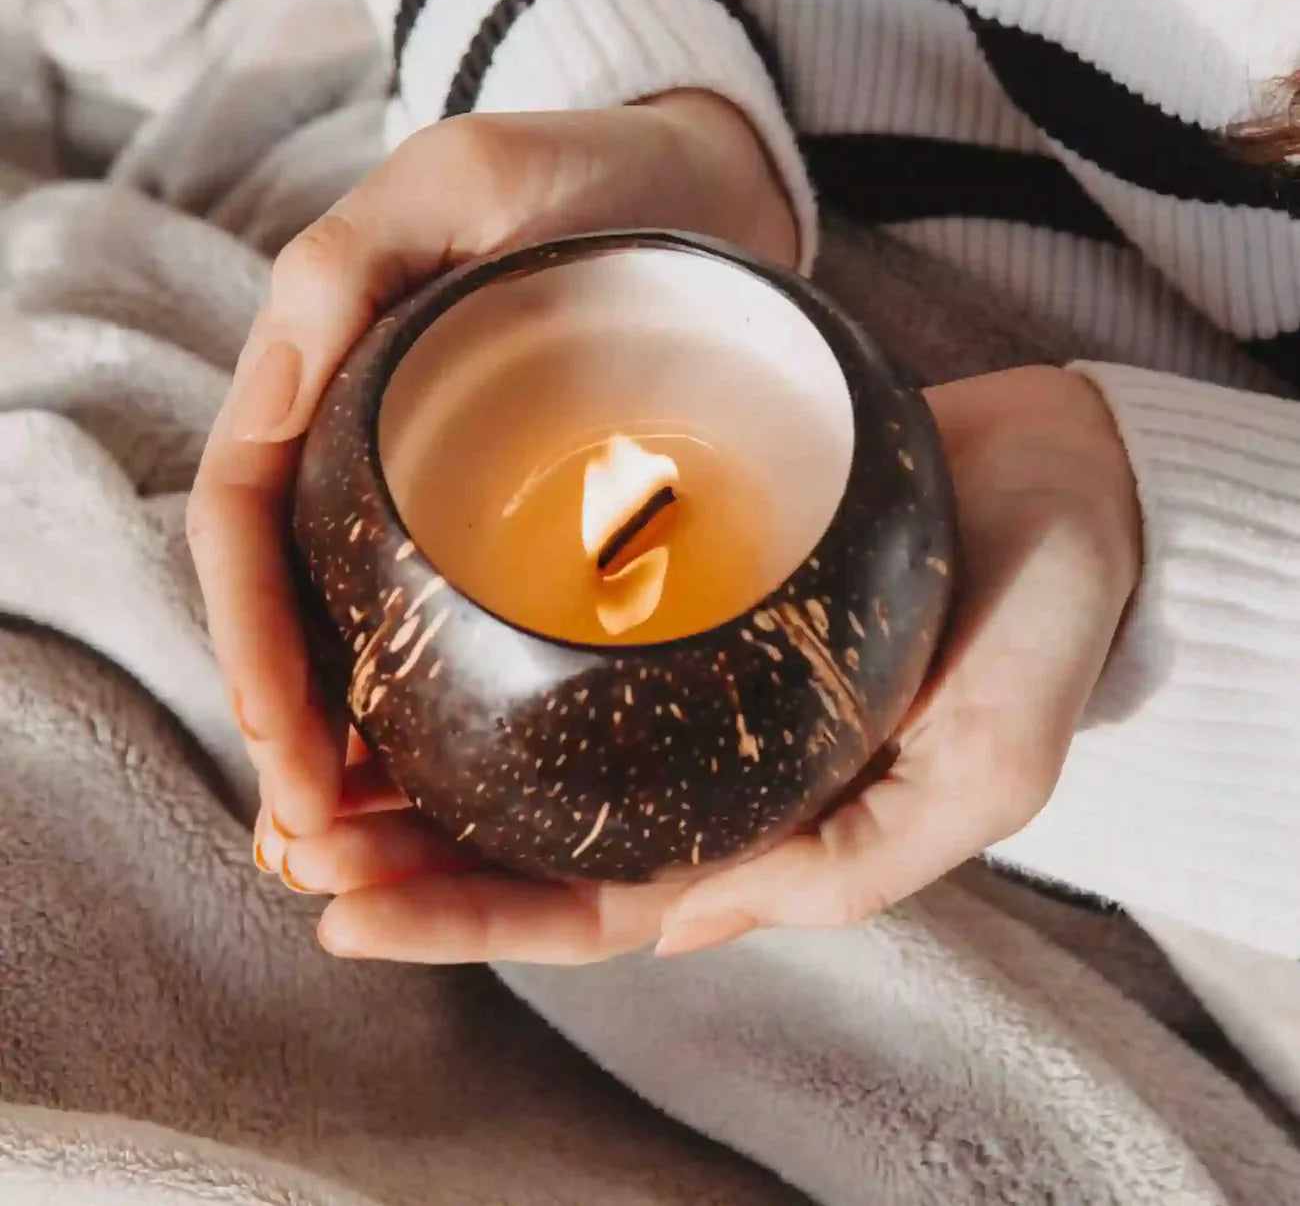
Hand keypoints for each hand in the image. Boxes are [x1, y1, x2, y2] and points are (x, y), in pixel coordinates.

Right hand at [186, 92, 796, 854]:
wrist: (703, 194)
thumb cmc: (589, 173)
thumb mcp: (465, 180)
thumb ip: (351, 267)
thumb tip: (268, 394)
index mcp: (324, 378)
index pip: (248, 531)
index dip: (250, 648)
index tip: (290, 758)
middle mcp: (369, 451)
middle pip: (294, 606)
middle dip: (293, 730)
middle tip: (319, 847)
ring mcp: (442, 491)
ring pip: (370, 633)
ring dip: (357, 746)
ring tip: (371, 854)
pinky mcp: (521, 519)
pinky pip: (466, 623)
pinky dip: (446, 706)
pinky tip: (457, 782)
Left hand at [290, 365, 1141, 963]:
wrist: (1064, 480)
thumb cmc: (1043, 620)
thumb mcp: (990, 765)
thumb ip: (858, 858)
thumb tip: (688, 921)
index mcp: (768, 827)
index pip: (596, 902)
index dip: (471, 920)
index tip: (348, 912)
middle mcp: (709, 763)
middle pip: (532, 832)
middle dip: (408, 855)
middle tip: (292, 843)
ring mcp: (688, 675)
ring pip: (529, 742)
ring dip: (415, 763)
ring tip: (303, 762)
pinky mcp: (683, 583)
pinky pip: (561, 631)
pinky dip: (476, 653)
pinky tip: (395, 645)